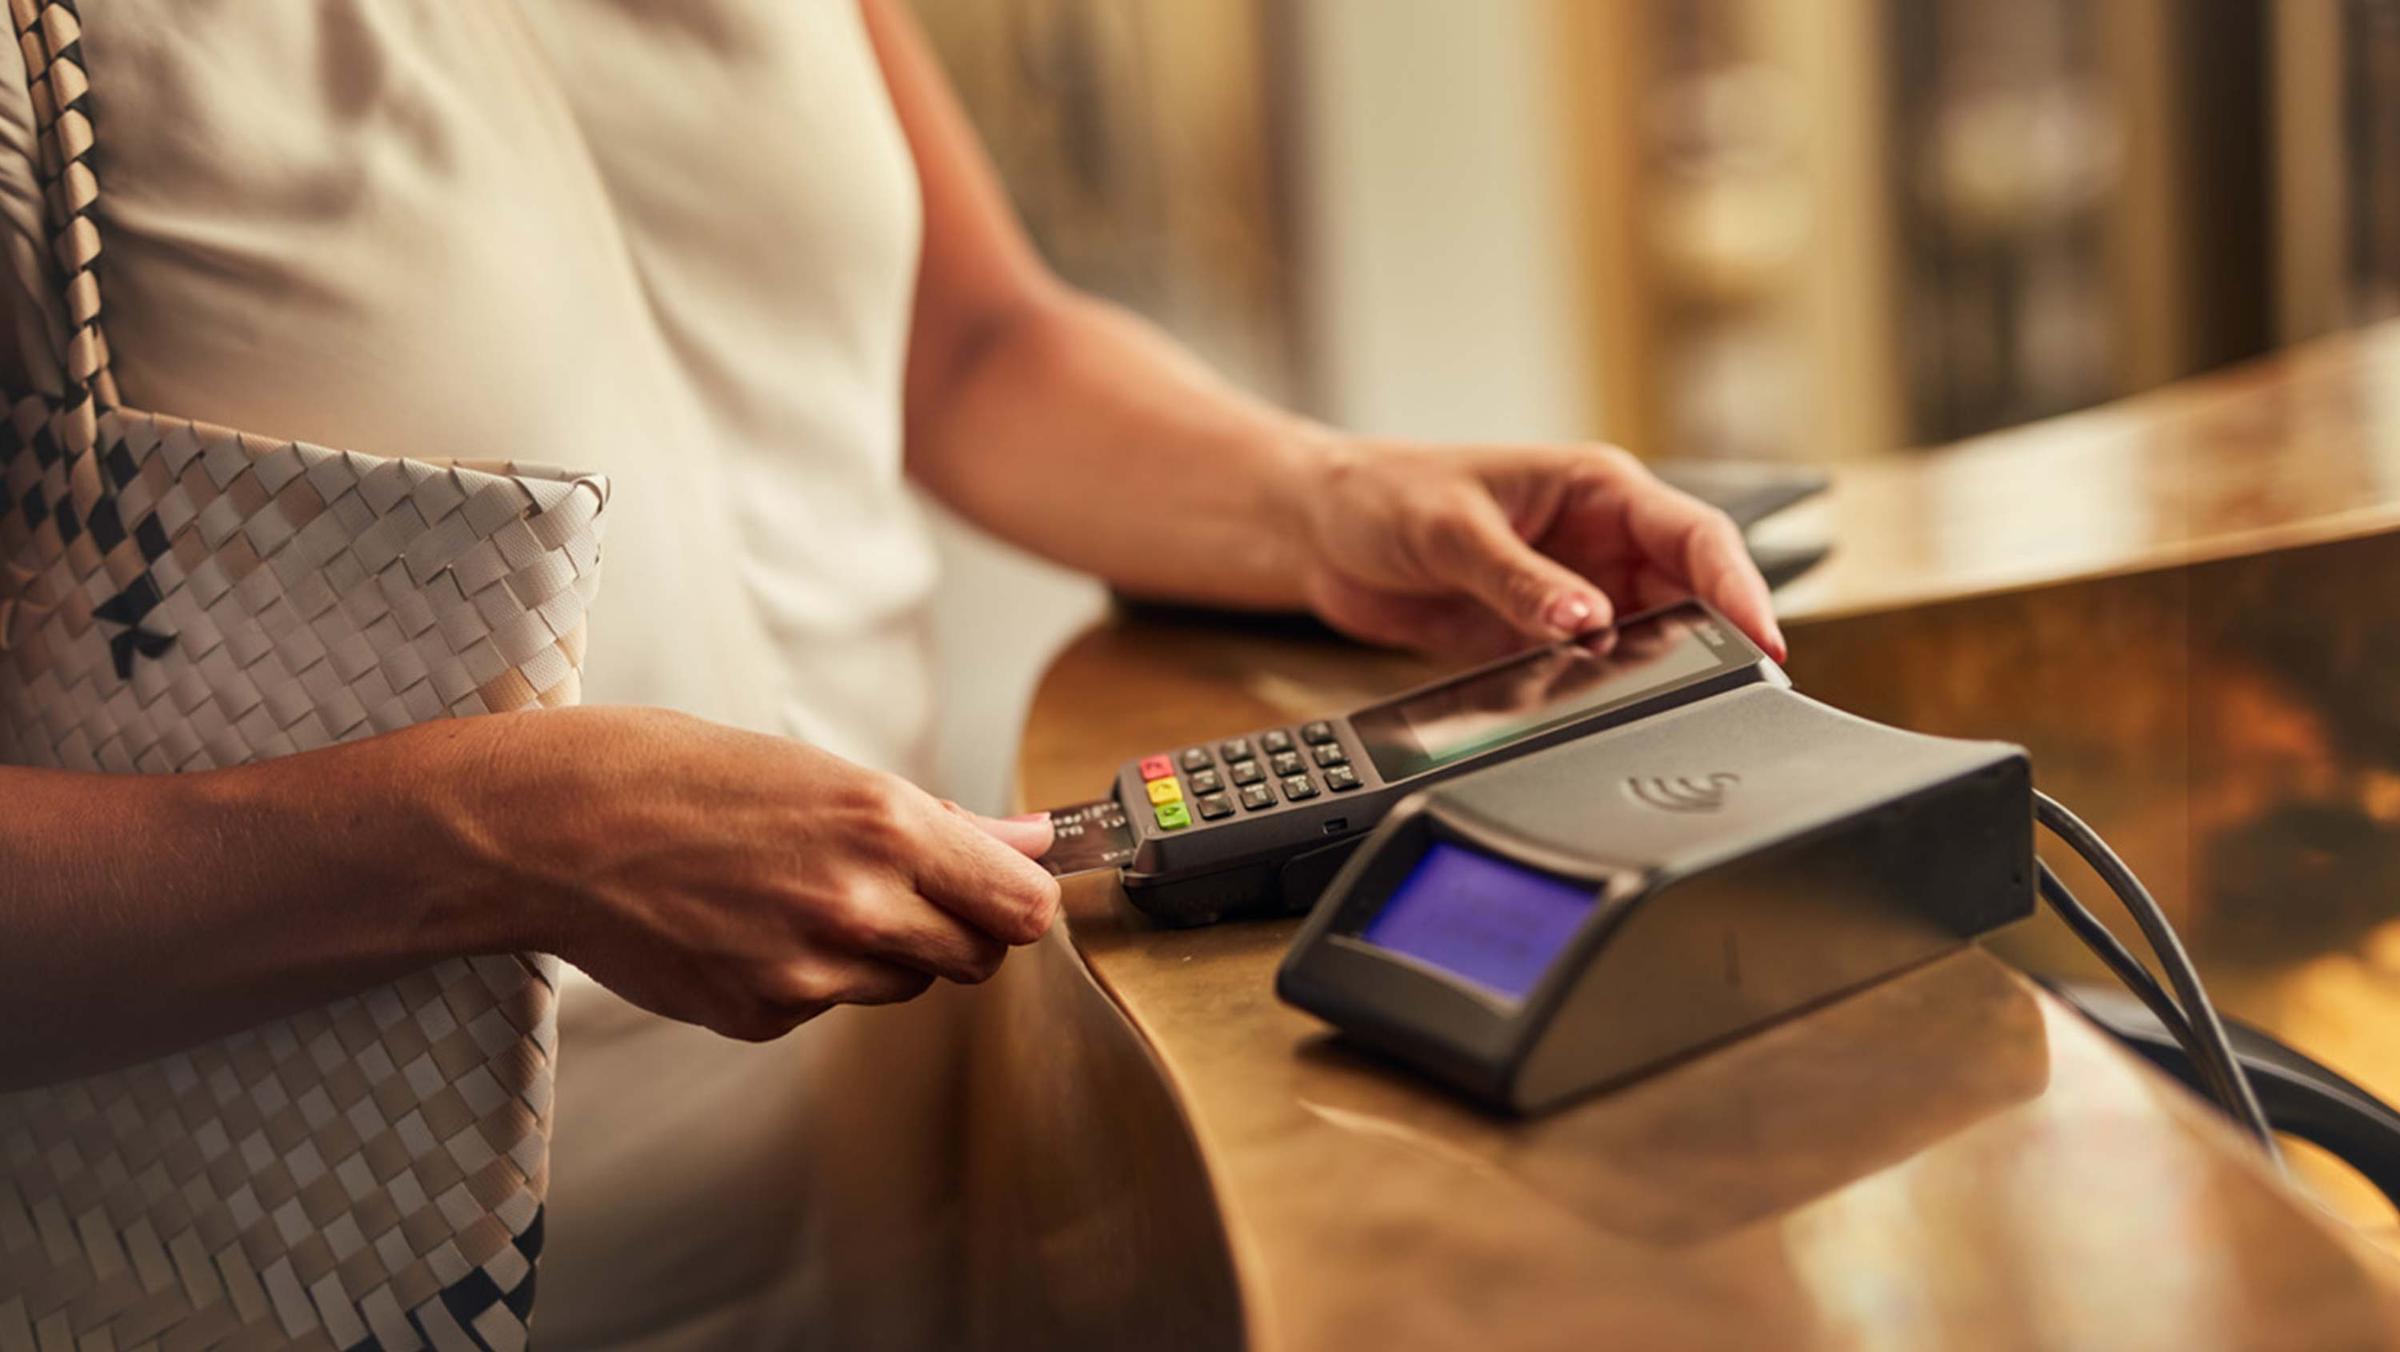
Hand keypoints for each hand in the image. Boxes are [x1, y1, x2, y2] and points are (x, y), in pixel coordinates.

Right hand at [475, 707, 1060, 1040]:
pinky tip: (751, 926)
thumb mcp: (825, 773)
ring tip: (802, 895)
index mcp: (884, 824)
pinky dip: (810, 976)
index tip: (1005, 892)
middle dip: (959, 930)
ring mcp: (810, 970)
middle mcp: (858, 903)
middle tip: (901, 889)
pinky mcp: (763, 1016)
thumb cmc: (683, 778)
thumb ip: (941, 821)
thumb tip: (1031, 839)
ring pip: (905, 985)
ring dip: (883, 952)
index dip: (1021, 901)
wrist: (559, 827)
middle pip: (980, 958)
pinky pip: (830, 1004)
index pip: (1023, 907)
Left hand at [1296, 439, 1786, 660]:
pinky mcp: (1539, 640)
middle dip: (1710, 640)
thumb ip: (1519, 580)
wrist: (1319, 532)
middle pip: (1687, 597)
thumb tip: (1587, 621)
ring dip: (1649, 674)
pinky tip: (1581, 710)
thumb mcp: (1452, 530)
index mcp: (1597, 490)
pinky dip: (1592, 697)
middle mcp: (1599, 542)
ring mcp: (1573, 596)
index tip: (1764, 639)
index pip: (1695, 537)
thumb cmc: (1384, 494)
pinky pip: (1589, 676)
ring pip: (1645, 643)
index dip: (1739, 588)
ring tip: (1648, 703)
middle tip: (1730, 691)